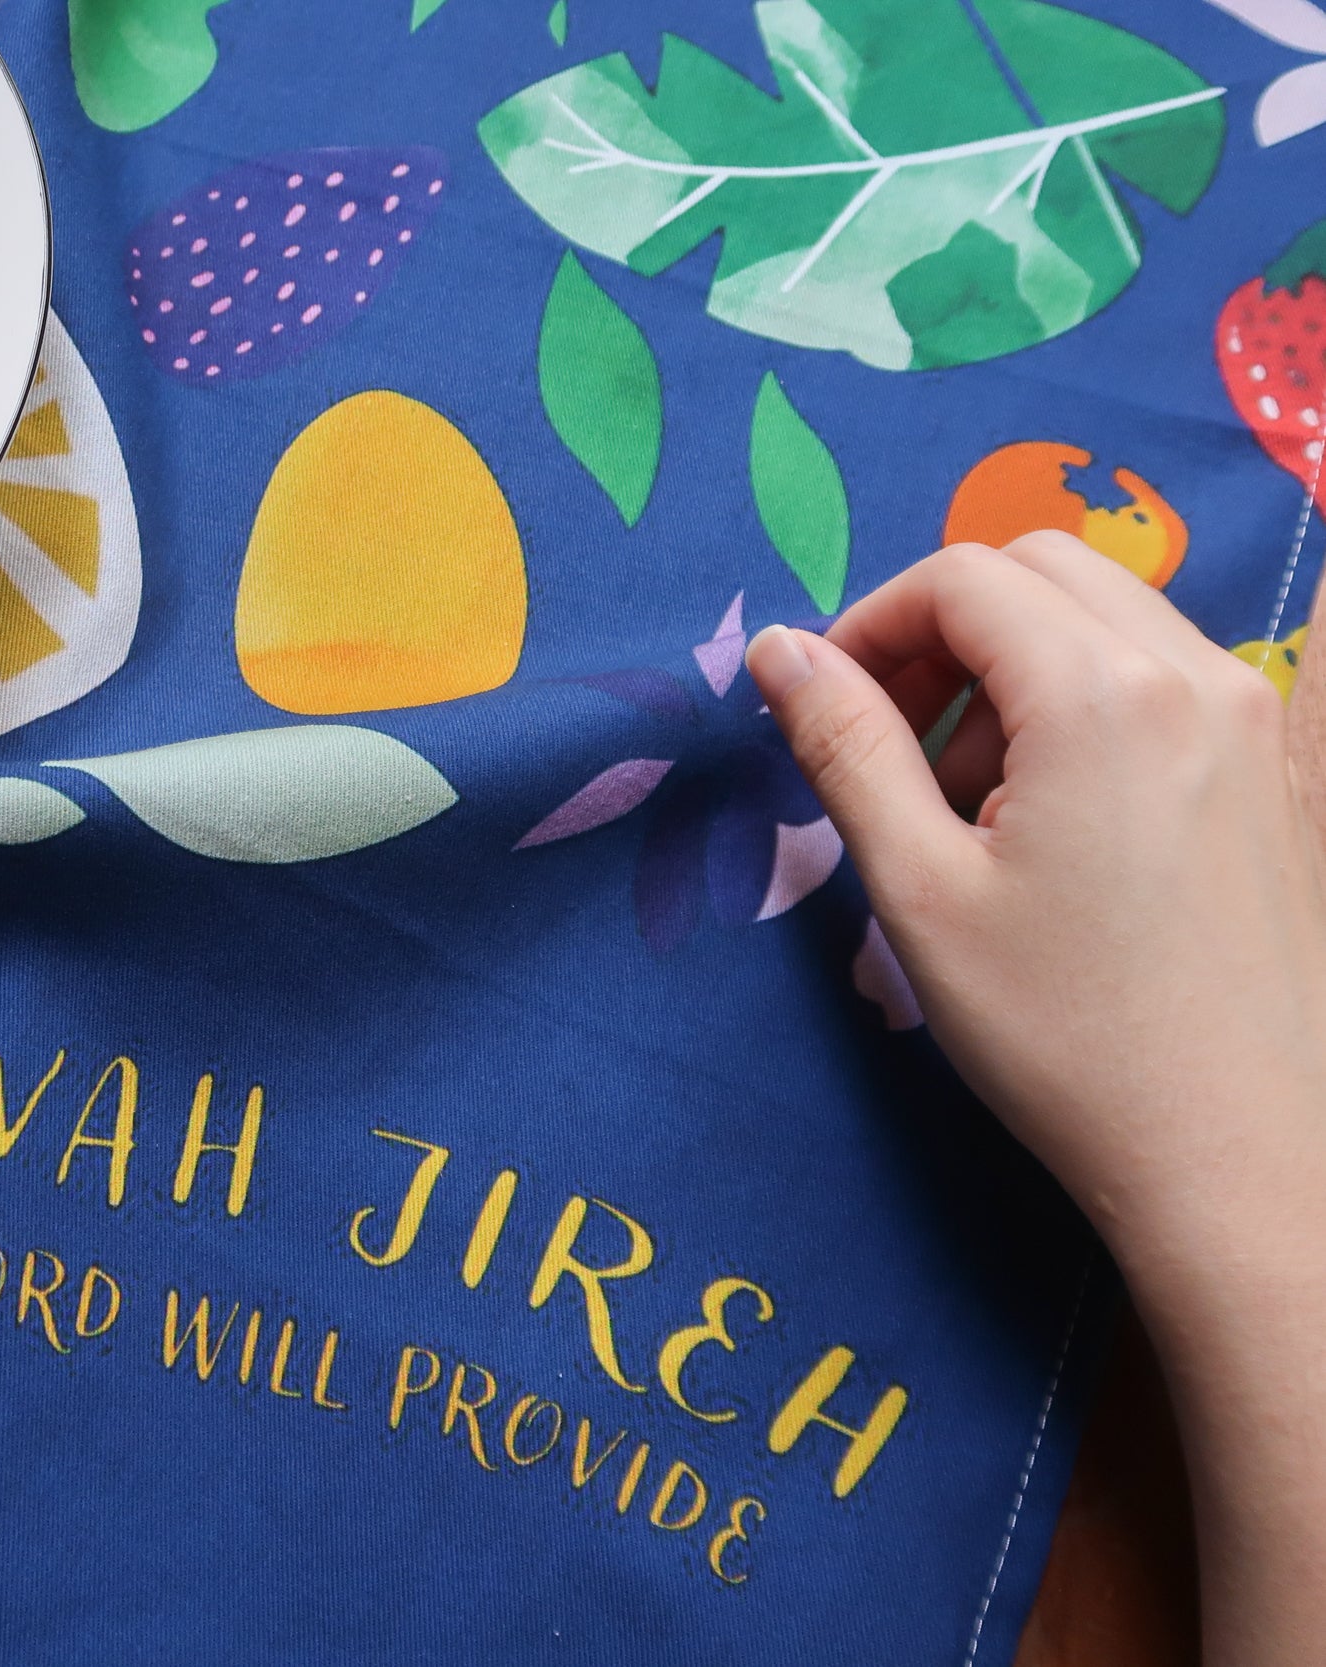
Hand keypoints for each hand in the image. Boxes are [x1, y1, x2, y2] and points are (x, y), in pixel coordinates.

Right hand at [748, 533, 1325, 1666]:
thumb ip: (844, 747)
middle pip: (1040, 570)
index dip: (871, 625)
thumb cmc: (1062, 1034)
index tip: (823, 711)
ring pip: (1107, 615)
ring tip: (967, 802)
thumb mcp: (918, 890)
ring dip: (1015, 668)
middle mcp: (1197, 676)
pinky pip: (1164, 676)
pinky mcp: (1279, 772)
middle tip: (888, 743)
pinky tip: (1052, 819)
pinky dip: (1086, 703)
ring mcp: (1255, 720)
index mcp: (1103, 695)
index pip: (962, 577)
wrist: (1233, 1154)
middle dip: (943, 632)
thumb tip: (780, 650)